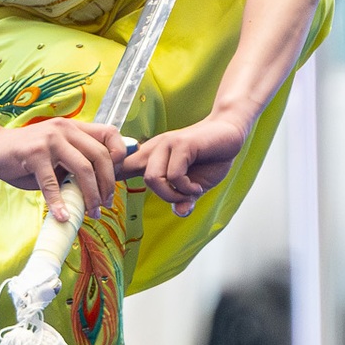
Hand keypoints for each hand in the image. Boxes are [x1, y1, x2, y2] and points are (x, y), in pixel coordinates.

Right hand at [0, 117, 128, 220]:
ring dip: (90, 195)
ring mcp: (49, 140)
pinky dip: (59, 203)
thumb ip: (74, 164)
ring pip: (83, 168)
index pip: (109, 134)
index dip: (119, 155)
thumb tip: (99, 188)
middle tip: (104, 205)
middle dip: (107, 185)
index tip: (116, 179)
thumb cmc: (26, 156)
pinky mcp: (33, 153)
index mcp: (73, 128)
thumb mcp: (55, 155)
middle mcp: (65, 129)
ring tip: (90, 213)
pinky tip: (63, 216)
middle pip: (100, 156)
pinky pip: (52, 182)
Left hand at [120, 112, 246, 216]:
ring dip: (173, 193)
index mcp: (152, 156)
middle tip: (182, 198)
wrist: (230, 132)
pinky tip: (196, 187)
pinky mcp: (181, 144)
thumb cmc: (210, 157)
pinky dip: (186, 188)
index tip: (114, 196)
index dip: (114, 179)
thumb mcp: (194, 184)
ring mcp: (167, 144)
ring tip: (190, 192)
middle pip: (138, 178)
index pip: (121, 166)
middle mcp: (155, 148)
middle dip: (161, 195)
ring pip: (153, 178)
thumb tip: (181, 212)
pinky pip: (174, 175)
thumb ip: (184, 198)